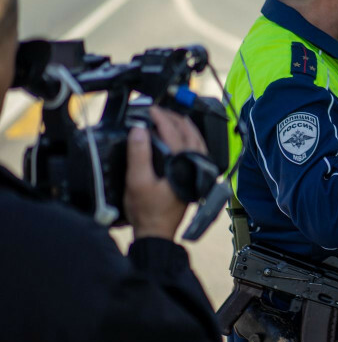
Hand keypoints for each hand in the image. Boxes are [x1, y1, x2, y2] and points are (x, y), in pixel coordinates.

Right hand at [125, 106, 207, 239]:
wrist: (157, 232)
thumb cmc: (147, 210)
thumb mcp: (136, 181)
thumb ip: (139, 154)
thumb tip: (139, 130)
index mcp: (181, 163)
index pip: (173, 131)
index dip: (160, 117)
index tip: (150, 109)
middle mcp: (194, 164)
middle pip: (189, 132)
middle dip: (173, 118)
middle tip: (158, 111)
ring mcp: (197, 170)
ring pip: (196, 140)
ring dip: (184, 127)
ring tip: (170, 118)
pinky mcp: (195, 176)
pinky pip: (197, 150)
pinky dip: (190, 138)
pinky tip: (181, 138)